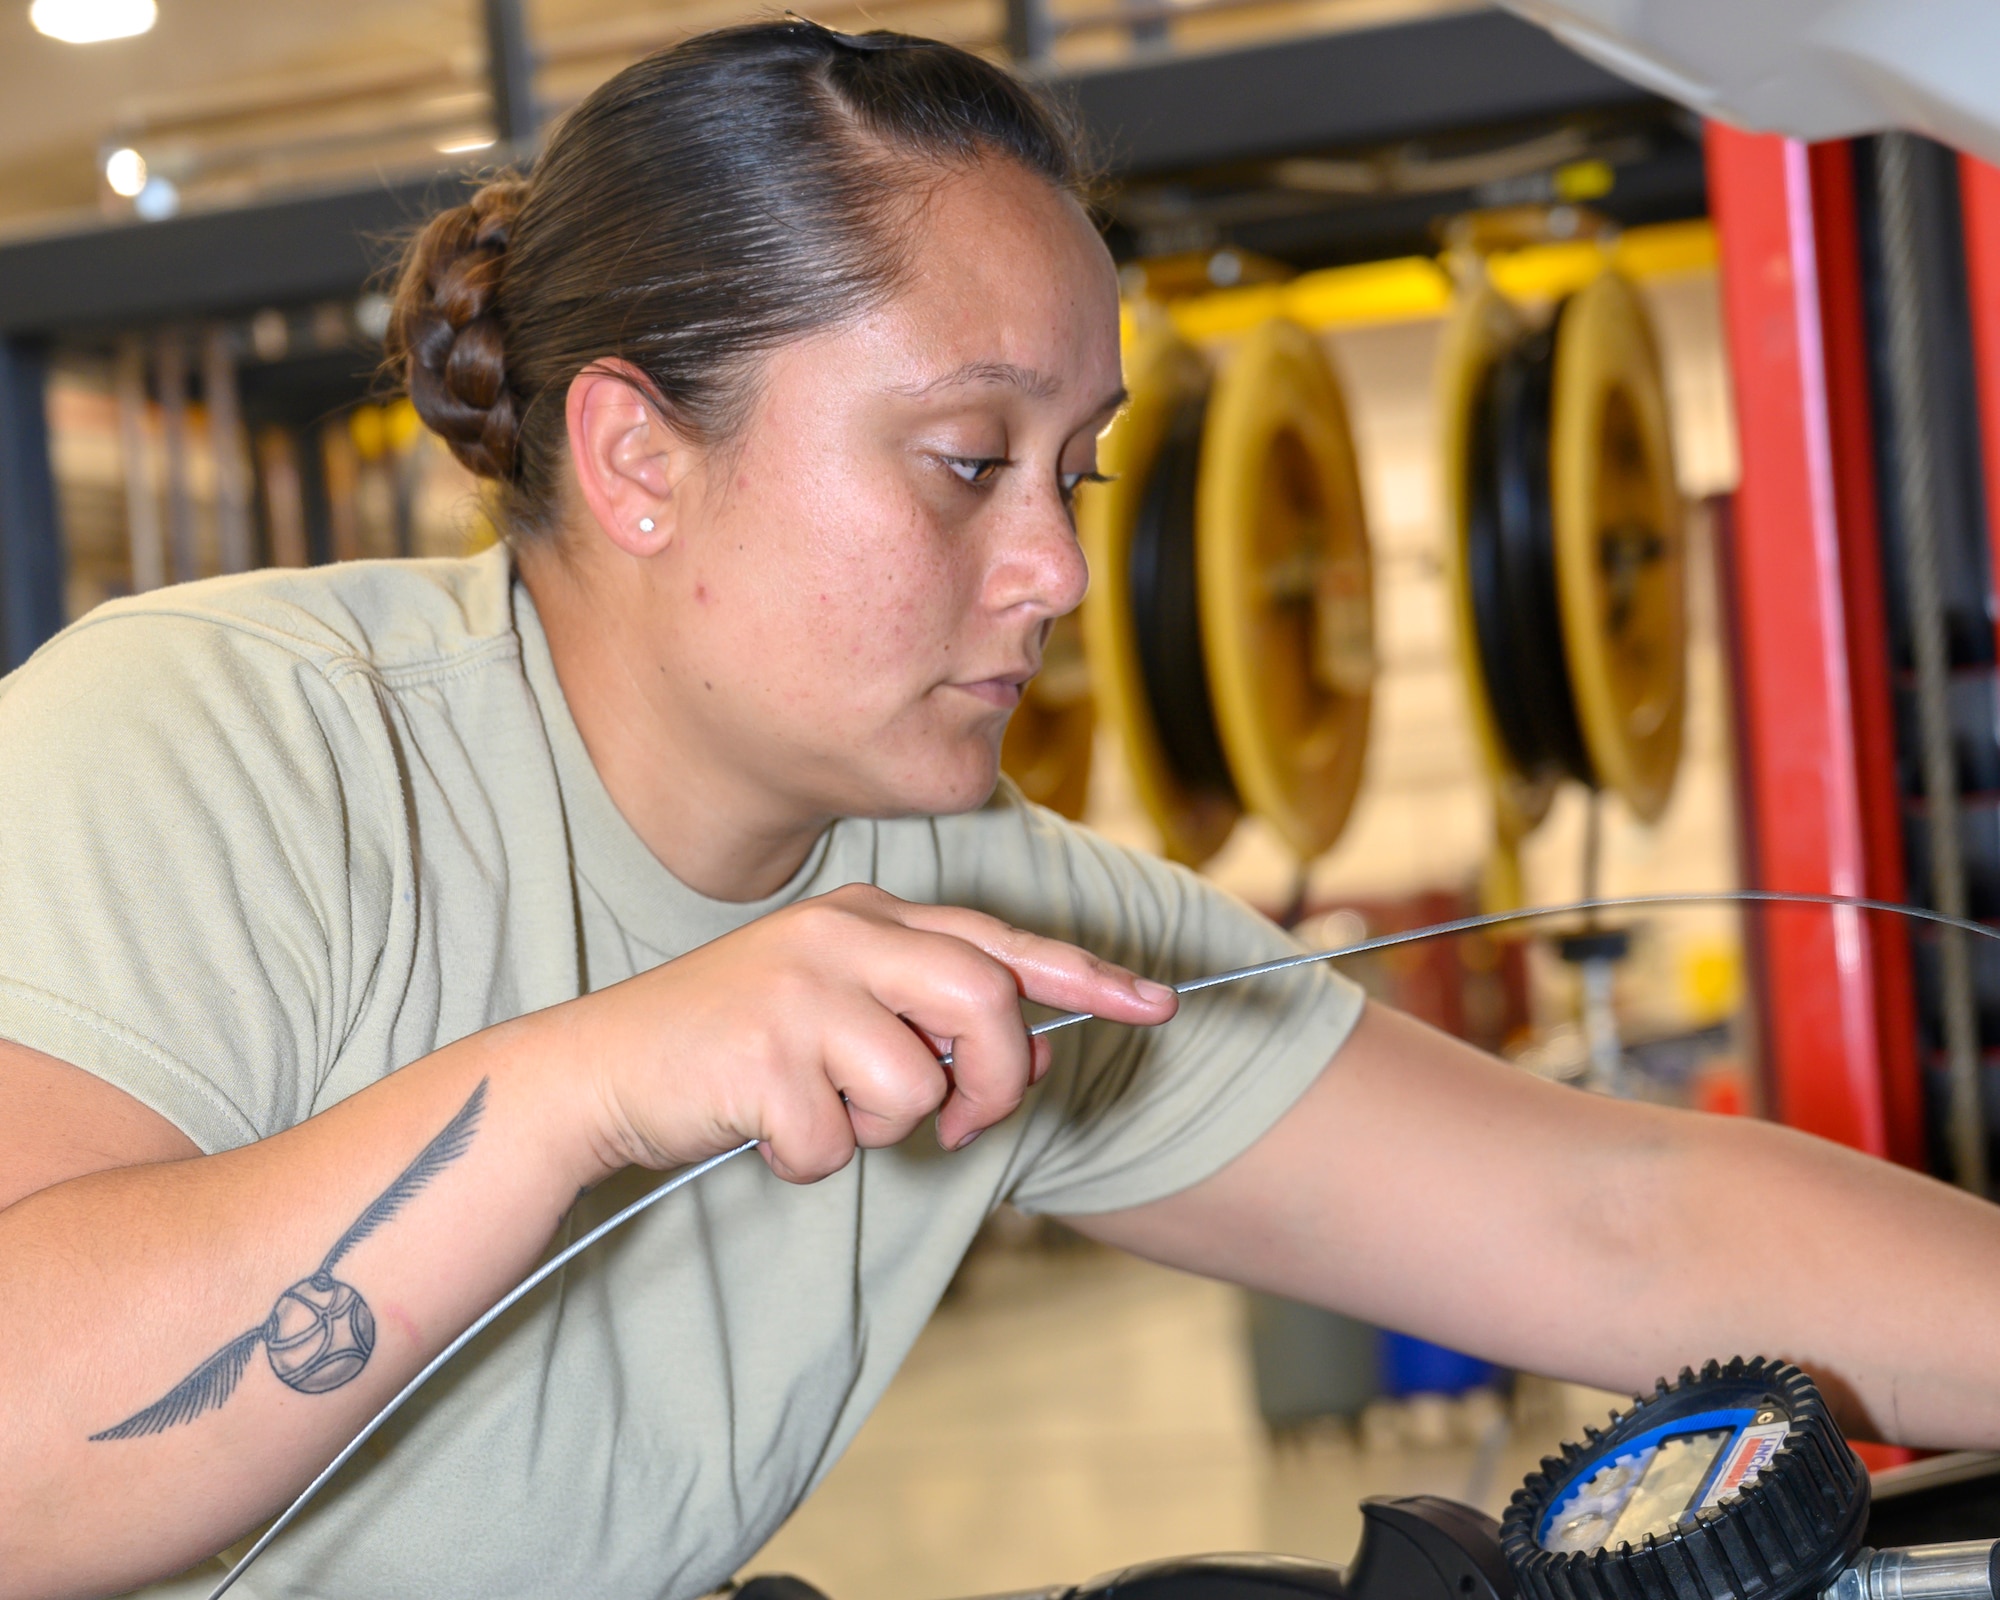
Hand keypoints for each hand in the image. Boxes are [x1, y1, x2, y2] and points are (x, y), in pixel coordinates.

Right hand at [555, 885, 1177, 1183]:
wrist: (601, 1068)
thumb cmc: (735, 1046)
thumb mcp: (840, 1010)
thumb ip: (933, 1019)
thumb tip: (1039, 1051)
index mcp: (864, 916)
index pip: (998, 940)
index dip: (1086, 973)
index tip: (1159, 1002)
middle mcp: (839, 936)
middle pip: (985, 1003)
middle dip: (997, 1079)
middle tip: (964, 1120)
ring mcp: (798, 992)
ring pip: (917, 1086)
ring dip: (881, 1127)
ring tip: (817, 1106)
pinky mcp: (760, 1057)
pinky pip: (838, 1144)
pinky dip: (810, 1161)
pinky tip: (763, 1127)